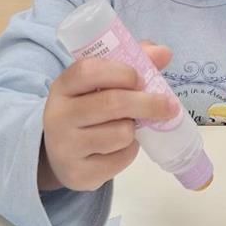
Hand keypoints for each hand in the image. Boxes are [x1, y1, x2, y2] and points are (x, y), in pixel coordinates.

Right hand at [41, 42, 174, 191]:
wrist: (61, 154)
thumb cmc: (89, 109)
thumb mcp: (102, 84)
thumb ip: (132, 63)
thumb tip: (164, 52)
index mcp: (63, 86)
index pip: (89, 70)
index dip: (121, 72)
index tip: (140, 79)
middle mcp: (57, 115)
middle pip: (112, 103)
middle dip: (147, 103)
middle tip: (168, 105)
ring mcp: (65, 146)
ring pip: (120, 133)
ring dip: (133, 129)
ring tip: (125, 127)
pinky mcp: (78, 173)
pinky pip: (121, 159)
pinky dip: (129, 151)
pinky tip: (117, 148)